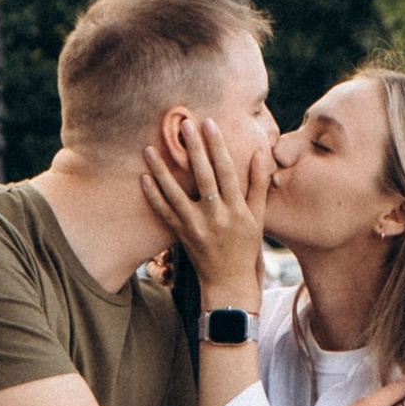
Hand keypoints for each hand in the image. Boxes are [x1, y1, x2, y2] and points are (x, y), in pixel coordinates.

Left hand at [139, 108, 270, 311]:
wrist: (229, 281)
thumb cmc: (246, 246)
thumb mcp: (258, 217)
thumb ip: (258, 184)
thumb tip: (260, 153)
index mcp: (236, 209)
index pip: (226, 171)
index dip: (218, 146)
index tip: (209, 124)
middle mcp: (215, 216)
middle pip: (202, 177)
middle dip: (193, 149)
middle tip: (184, 124)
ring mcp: (195, 226)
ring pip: (175, 194)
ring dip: (161, 170)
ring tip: (150, 149)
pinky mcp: (181, 235)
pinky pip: (164, 213)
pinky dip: (153, 196)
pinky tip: (144, 177)